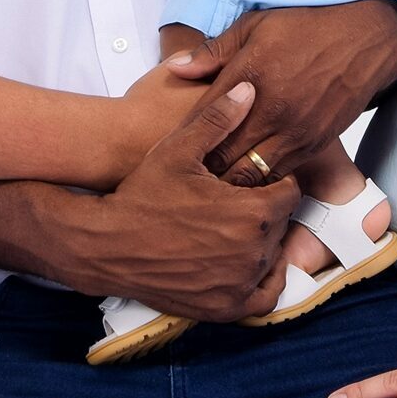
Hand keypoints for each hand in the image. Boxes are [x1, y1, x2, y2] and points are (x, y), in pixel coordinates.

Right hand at [81, 81, 299, 320]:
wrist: (106, 244)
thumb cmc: (143, 193)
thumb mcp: (178, 149)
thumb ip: (219, 119)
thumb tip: (251, 89)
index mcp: (252, 211)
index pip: (291, 192)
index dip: (273, 181)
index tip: (251, 178)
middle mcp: (253, 252)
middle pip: (282, 224)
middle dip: (266, 211)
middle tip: (238, 201)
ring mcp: (240, 284)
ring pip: (273, 257)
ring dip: (262, 243)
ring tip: (235, 228)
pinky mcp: (225, 308)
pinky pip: (265, 298)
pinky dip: (261, 281)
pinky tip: (244, 264)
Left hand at [163, 0, 396, 184]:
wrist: (366, 35)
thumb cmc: (306, 24)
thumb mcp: (255, 25)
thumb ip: (214, 51)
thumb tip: (176, 67)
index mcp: (249, 76)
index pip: (204, 120)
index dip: (185, 137)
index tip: (172, 145)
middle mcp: (271, 110)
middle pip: (224, 157)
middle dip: (204, 167)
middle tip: (188, 170)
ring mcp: (296, 130)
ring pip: (251, 175)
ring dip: (231, 179)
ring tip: (215, 182)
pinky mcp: (316, 143)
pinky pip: (281, 174)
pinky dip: (262, 180)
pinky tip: (250, 176)